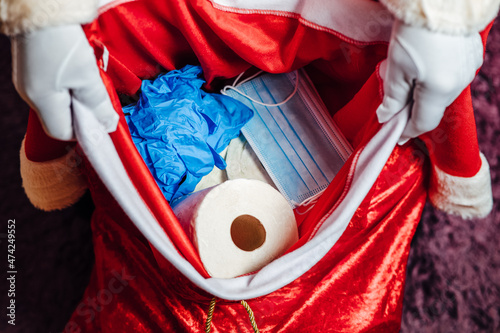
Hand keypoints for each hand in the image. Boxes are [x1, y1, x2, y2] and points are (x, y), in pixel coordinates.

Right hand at [11, 24, 118, 140]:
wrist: (40, 7)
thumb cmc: (63, 41)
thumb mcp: (87, 76)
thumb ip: (98, 104)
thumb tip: (108, 125)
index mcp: (41, 101)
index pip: (62, 132)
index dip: (84, 130)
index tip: (101, 119)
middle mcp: (30, 95)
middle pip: (60, 118)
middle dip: (82, 113)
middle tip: (98, 96)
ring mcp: (29, 82)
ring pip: (58, 103)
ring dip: (77, 98)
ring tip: (89, 80)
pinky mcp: (32, 69)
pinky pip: (54, 88)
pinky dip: (69, 86)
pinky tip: (78, 71)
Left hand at [376, 19, 482, 143]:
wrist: (438, 1)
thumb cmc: (413, 34)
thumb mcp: (396, 68)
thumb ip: (392, 98)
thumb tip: (386, 117)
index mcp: (439, 91)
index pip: (423, 122)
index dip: (407, 130)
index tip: (395, 135)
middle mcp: (459, 83)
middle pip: (432, 108)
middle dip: (412, 109)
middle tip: (393, 104)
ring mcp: (469, 70)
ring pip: (441, 93)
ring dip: (422, 93)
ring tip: (404, 78)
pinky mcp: (472, 57)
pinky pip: (451, 77)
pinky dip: (434, 79)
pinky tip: (421, 67)